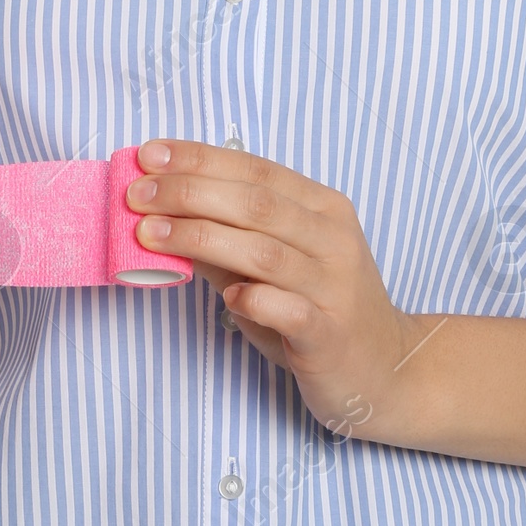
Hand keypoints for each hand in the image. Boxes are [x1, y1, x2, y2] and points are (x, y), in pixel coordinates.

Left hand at [126, 139, 433, 440]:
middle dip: (190, 193)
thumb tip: (160, 217)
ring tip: (151, 235)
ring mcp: (336, 286)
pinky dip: (254, 299)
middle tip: (137, 195)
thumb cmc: (322, 312)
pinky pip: (290, 310)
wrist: (388, 370)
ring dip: (202, 238)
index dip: (200, 159)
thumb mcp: (276, 269)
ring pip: (265, 252)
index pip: (256, 170)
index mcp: (323, 209)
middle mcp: (334, 239)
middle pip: (257, 204)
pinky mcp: (331, 334)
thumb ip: (225, 242)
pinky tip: (224, 296)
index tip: (149, 155)